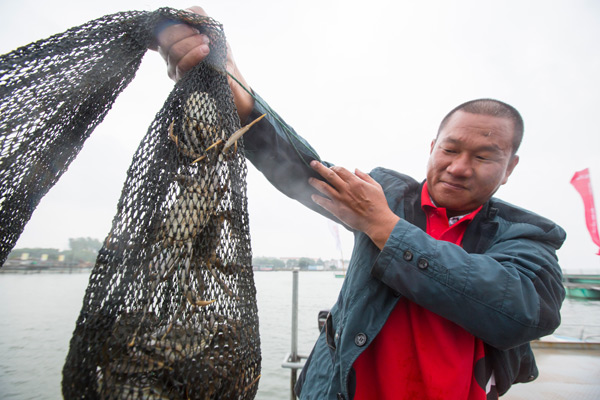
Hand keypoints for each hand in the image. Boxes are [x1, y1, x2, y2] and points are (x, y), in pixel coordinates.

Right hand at [151, 6, 253, 122]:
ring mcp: (172, 67)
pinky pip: (181, 65)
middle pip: (164, 38)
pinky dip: (194, 55)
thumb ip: (197, 15)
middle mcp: (168, 53)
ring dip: (191, 43)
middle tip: (203, 35)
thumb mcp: (211, 28)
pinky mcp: (180, 80)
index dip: (172, 25)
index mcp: (173, 39)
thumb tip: (184, 14)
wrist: (230, 75)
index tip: (193, 27)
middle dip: (185, 32)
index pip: (160, 29)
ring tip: (207, 43)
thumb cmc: (219, 51)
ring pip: (172, 51)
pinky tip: (205, 51)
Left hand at [308, 161, 399, 248]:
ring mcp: (340, 199)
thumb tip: (355, 169)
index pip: (340, 170)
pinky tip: (313, 196)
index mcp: (355, 182)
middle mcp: (345, 189)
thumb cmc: (378, 204)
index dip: (334, 167)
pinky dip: (317, 199)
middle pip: (329, 175)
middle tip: (312, 163)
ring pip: (323, 187)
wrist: (376, 221)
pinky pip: (324, 203)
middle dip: (319, 168)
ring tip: (310, 179)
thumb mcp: (375, 186)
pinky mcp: (337, 210)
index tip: (331, 168)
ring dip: (315, 182)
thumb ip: (365, 176)